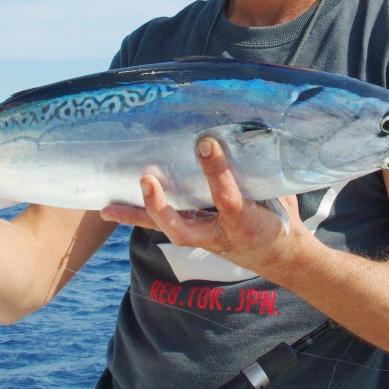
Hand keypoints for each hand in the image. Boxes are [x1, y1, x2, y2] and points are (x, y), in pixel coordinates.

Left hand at [101, 137, 299, 270]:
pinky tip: (113, 209)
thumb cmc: (280, 219)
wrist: (281, 257)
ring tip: (108, 207)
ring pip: (168, 230)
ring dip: (139, 216)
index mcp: (246, 223)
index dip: (216, 171)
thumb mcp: (281, 196)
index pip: (228, 199)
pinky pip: (167, 226)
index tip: (206, 143)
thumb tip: (257, 131)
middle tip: (146, 180)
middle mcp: (220, 234)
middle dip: (161, 207)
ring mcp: (205, 237)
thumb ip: (265, 171)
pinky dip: (140, 217)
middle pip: (183, 229)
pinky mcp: (197, 235)